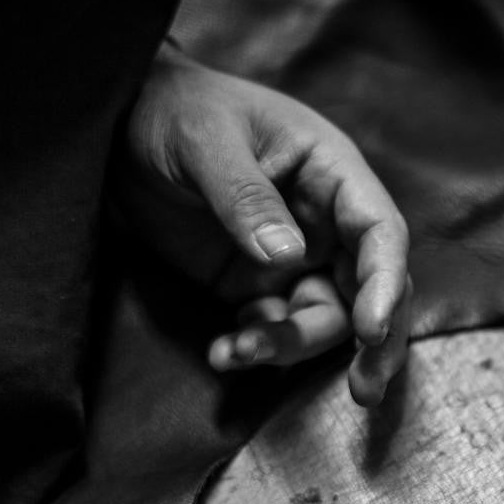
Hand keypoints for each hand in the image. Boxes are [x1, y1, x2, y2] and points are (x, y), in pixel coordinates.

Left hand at [113, 43, 410, 405]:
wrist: (117, 129)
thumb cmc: (173, 110)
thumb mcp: (204, 140)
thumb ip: (246, 196)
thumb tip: (288, 258)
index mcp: (332, 172)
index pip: (380, 233)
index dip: (386, 283)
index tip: (371, 332)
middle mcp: (326, 221)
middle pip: (371, 290)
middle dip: (373, 344)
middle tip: (364, 393)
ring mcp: (295, 258)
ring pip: (324, 319)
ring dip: (291, 347)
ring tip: (237, 352)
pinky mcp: (257, 286)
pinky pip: (276, 329)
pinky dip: (256, 349)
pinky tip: (222, 351)